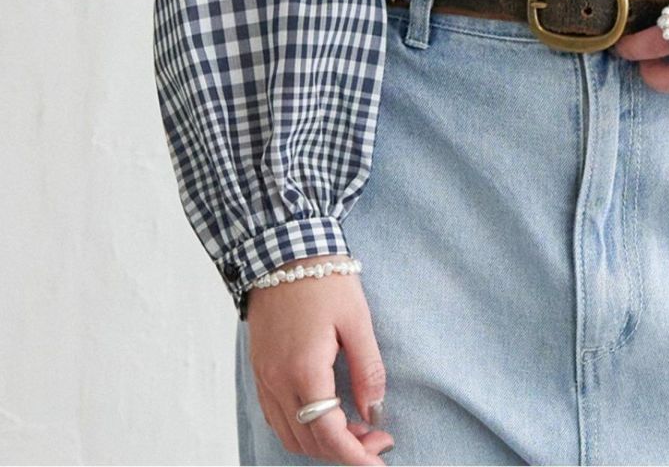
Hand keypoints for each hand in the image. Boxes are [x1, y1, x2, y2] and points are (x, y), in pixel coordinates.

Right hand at [245, 255, 393, 463]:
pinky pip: (277, 418)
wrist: (283, 250)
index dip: (356, 456)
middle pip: (308, 442)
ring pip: (290, 435)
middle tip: (378, 440)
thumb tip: (375, 412)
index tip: (380, 463)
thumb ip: (367, 368)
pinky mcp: (260, 371)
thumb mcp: (357, 319)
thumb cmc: (324, 279)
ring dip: (323, 444)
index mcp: (303, 370)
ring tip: (357, 430)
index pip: (328, 434)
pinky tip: (326, 418)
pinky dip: (302, 430)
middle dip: (345, 451)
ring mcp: (264, 378)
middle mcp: (277, 381)